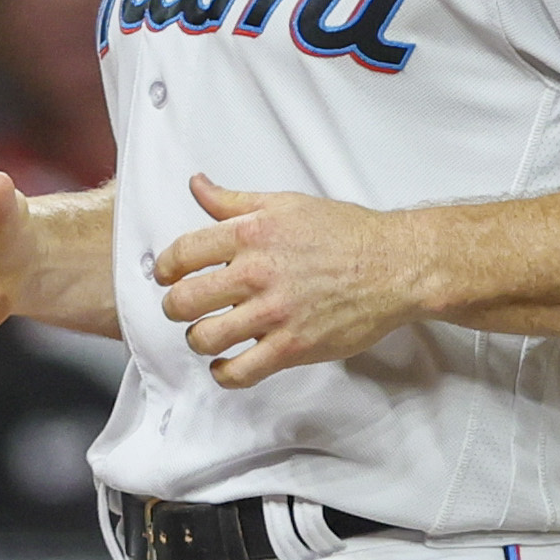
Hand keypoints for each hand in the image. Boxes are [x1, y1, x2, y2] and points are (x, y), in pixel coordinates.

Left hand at [154, 173, 425, 387]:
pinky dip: (224, 373)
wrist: (395, 266)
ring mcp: (275, 313)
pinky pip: (240, 372)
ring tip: (208, 334)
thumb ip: (234, 201)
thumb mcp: (286, 204)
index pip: (183, 253)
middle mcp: (258, 272)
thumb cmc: (345, 234)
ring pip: (205, 338)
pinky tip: (226, 365)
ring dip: (198, 339)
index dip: (165, 268)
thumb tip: (198, 185)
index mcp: (252, 233)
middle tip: (183, 308)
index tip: (167, 276)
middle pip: (184, 300)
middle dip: (175, 307)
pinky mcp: (293, 347)